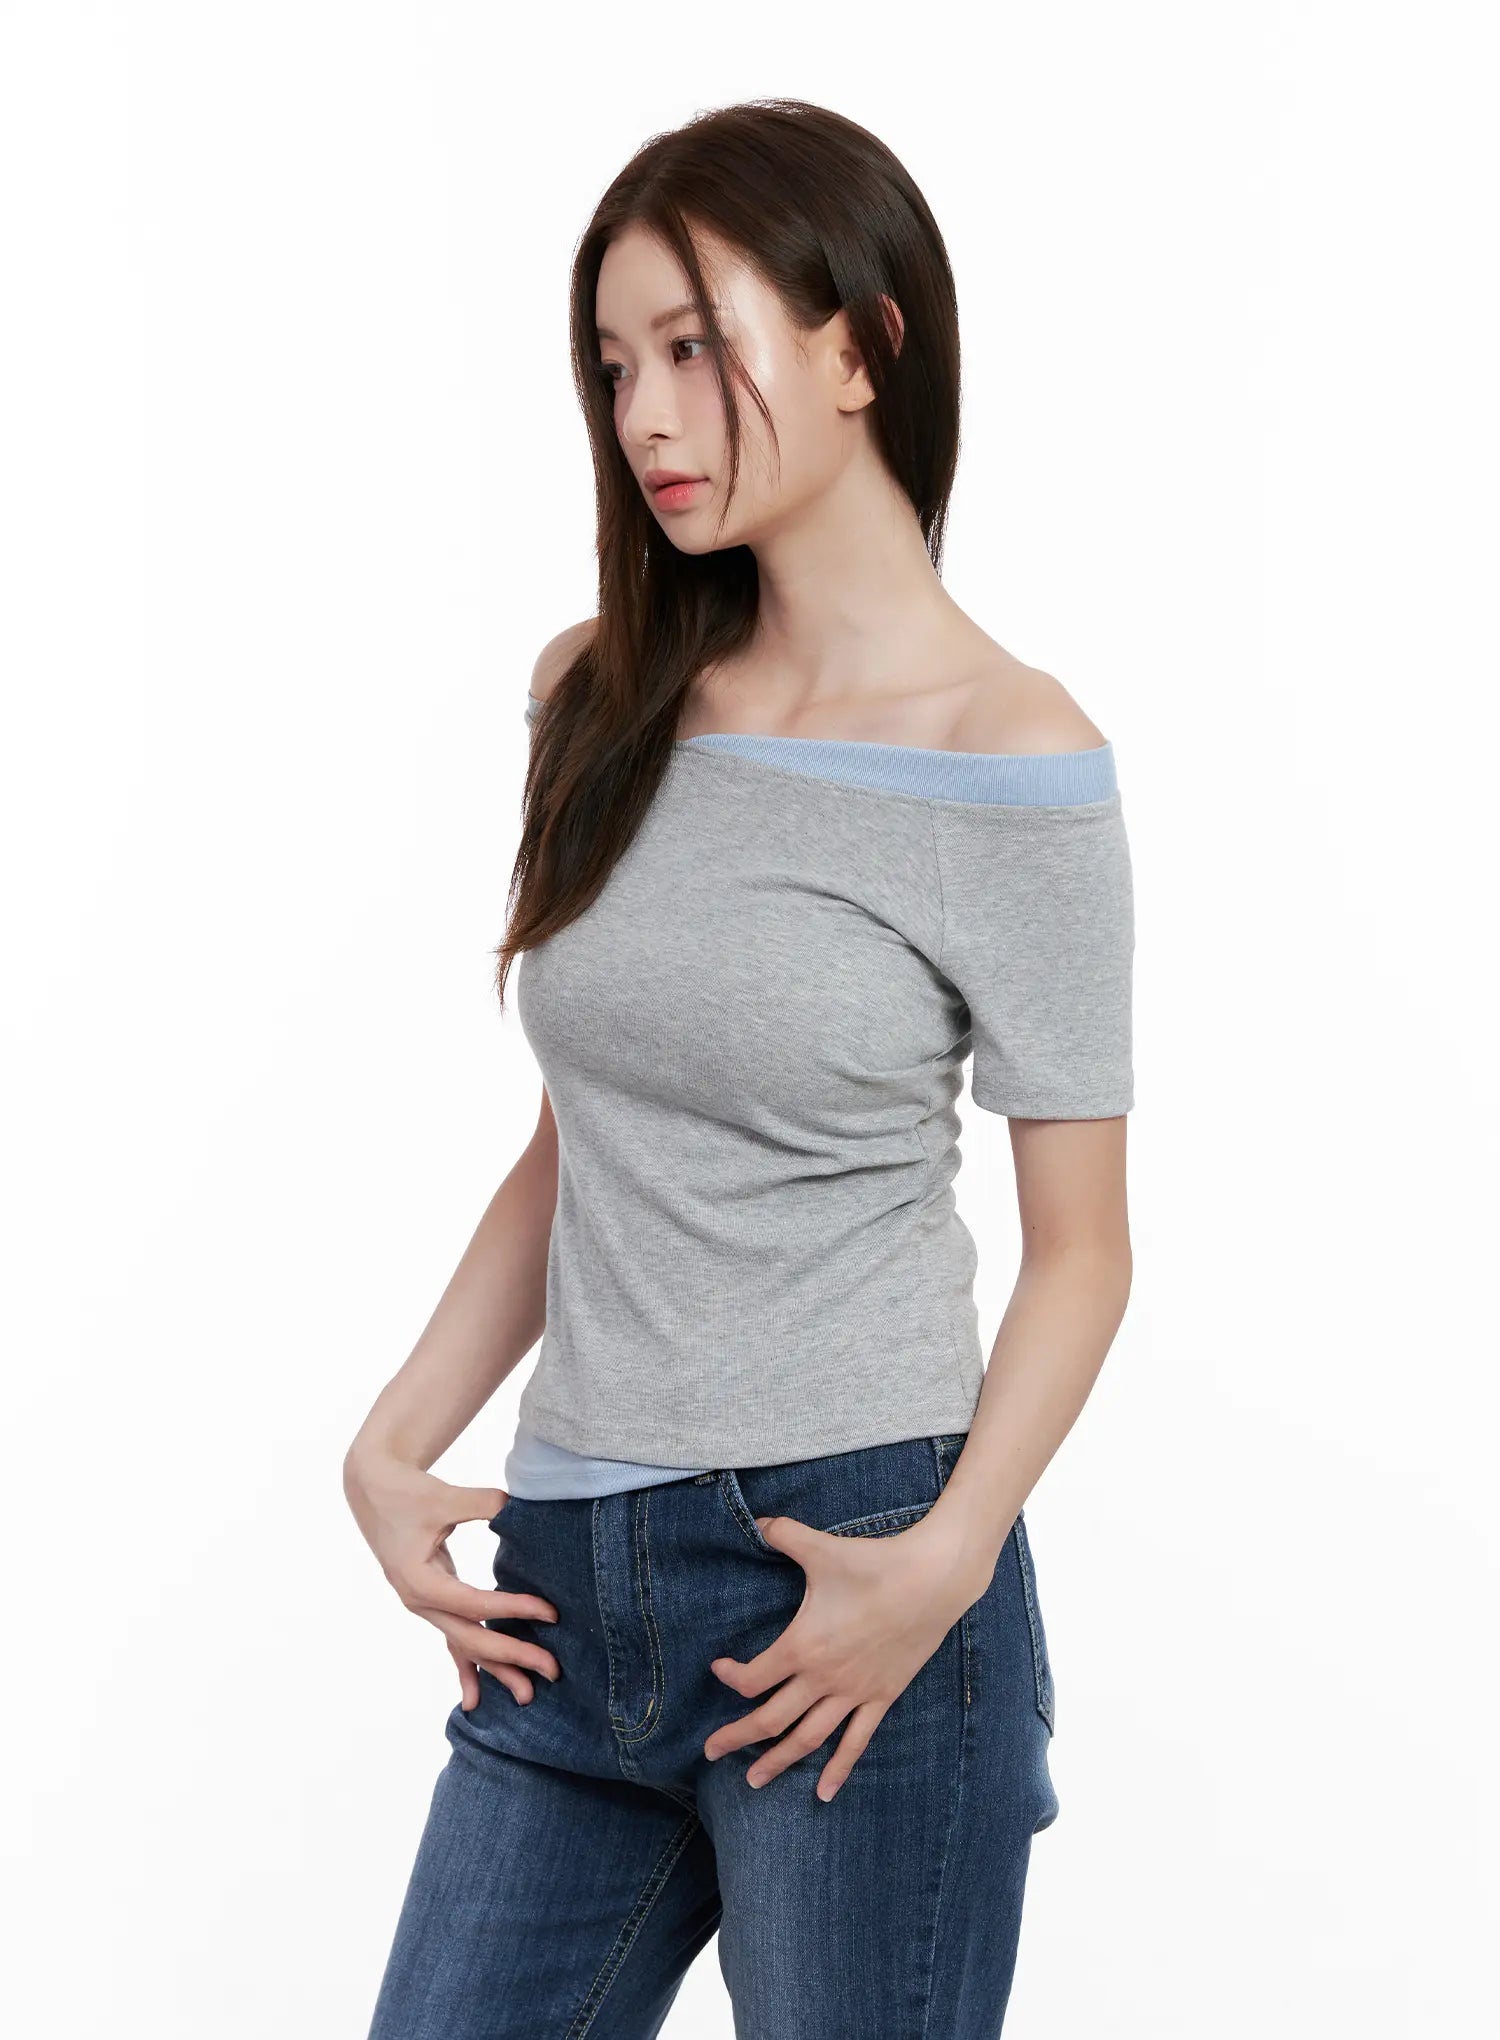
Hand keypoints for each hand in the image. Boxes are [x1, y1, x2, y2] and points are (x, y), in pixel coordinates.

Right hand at [343, 1449, 560, 1709]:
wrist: (373, 1488)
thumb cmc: (407, 1491)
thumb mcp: (445, 1496)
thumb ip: (485, 1504)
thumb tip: (520, 1510)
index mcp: (419, 1581)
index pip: (475, 1604)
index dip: (513, 1609)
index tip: (551, 1613)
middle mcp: (419, 1602)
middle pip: (471, 1639)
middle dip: (512, 1656)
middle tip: (552, 1670)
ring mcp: (423, 1606)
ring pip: (463, 1645)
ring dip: (495, 1669)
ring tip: (527, 1695)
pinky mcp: (431, 1601)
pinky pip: (452, 1639)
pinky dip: (467, 1666)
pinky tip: (475, 1698)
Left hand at [704, 1510, 989, 1801]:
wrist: (932, 1580)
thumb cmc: (874, 1564)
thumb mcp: (821, 1548)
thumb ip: (783, 1535)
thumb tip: (758, 1521)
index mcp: (803, 1645)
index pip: (753, 1679)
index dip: (731, 1678)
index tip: (719, 1669)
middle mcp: (824, 1678)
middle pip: (771, 1719)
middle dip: (738, 1738)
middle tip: (711, 1752)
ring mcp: (854, 1693)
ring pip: (808, 1739)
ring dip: (779, 1761)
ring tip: (755, 1782)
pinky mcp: (881, 1697)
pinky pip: (856, 1742)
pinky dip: (838, 1769)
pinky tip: (824, 1794)